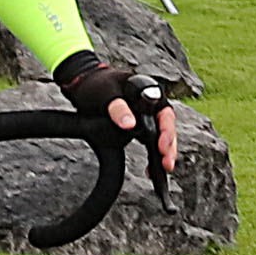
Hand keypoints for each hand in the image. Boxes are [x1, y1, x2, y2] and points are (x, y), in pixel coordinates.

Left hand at [54, 44, 175, 178]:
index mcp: (149, 92)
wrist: (86, 86)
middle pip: (167, 127)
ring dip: (164, 153)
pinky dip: (153, 155)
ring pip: (162, 136)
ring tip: (163, 169)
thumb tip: (129, 124)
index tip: (162, 146)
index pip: (165, 113)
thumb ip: (118, 108)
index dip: (166, 131)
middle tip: (167, 163)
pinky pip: (151, 141)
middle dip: (169, 147)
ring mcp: (147, 116)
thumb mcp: (106, 94)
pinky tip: (150, 168)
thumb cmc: (98, 85)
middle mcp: (152, 104)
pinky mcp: (140, 126)